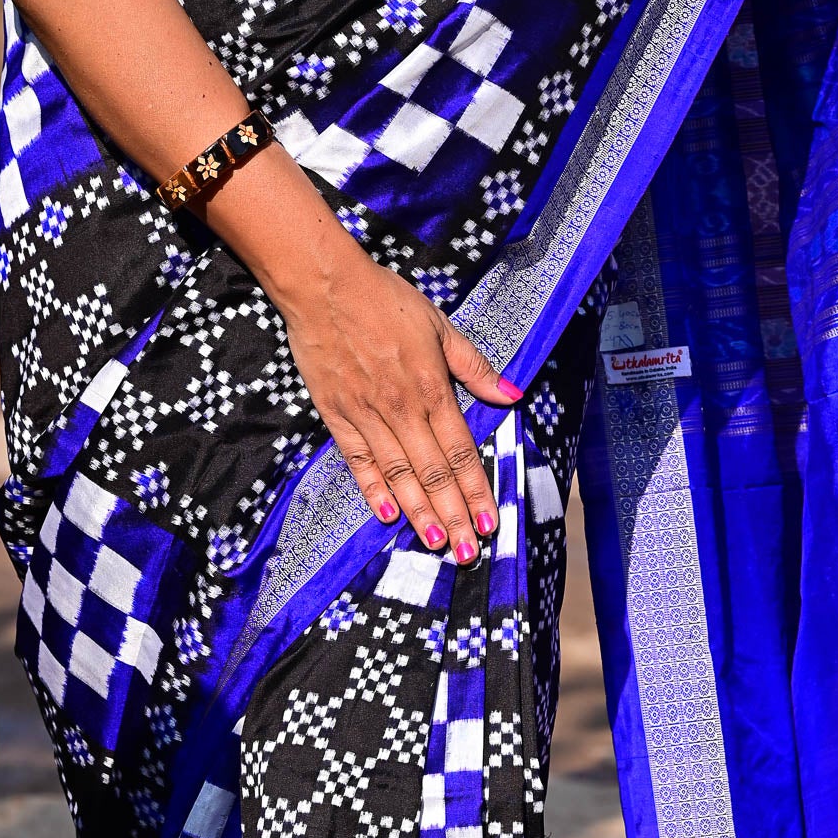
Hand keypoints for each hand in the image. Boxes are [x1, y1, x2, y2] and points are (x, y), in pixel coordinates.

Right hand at [274, 238, 522, 560]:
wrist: (324, 285)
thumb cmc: (385, 300)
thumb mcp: (439, 326)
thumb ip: (474, 367)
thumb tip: (512, 394)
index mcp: (432, 388)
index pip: (461, 452)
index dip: (477, 490)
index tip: (489, 522)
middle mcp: (402, 409)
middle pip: (434, 474)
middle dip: (454, 516)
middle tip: (467, 552)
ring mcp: (368, 415)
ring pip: (399, 475)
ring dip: (419, 513)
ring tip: (436, 544)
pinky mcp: (338, 415)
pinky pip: (358, 460)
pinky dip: (373, 489)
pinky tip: (387, 515)